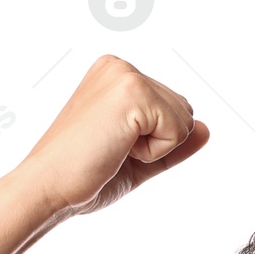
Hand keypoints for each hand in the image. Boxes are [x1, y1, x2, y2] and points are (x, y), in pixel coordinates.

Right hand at [9, 55, 208, 225]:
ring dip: (156, 147)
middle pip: (184, 111)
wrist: (48, 187)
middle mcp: (119, 66)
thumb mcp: (139, 158)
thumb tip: (206, 129)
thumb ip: (172, 142)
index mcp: (115, 74)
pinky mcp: (132, 92)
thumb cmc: (82, 176)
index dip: (153, 142)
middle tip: (113, 149)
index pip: (173, 109)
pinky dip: (153, 151)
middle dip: (158, 142)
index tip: (111, 146)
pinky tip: (118, 148)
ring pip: (184, 120)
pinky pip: (177, 130)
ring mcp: (125, 75)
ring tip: (113, 147)